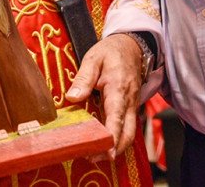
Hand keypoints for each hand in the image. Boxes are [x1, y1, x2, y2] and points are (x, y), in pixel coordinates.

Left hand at [65, 33, 142, 158]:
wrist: (132, 46)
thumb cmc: (111, 52)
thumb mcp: (93, 58)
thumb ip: (83, 77)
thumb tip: (72, 97)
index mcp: (118, 88)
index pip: (117, 117)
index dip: (112, 136)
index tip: (107, 151)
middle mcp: (128, 101)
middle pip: (127, 132)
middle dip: (114, 149)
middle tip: (94, 158)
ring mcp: (131, 105)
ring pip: (129, 133)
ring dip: (116, 147)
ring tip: (95, 155)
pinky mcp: (128, 108)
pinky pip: (126, 127)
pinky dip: (117, 138)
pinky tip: (102, 142)